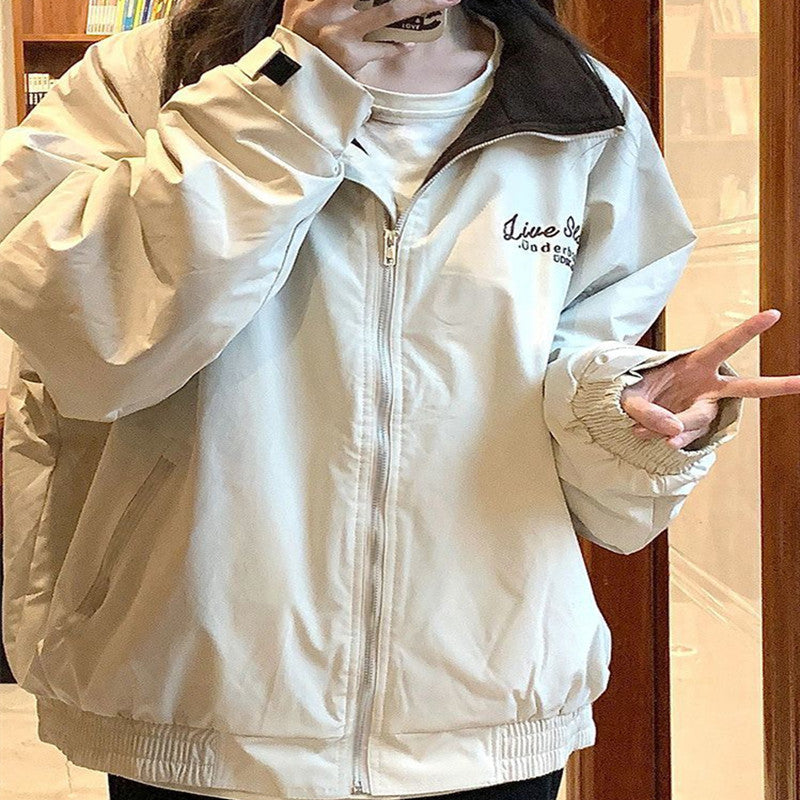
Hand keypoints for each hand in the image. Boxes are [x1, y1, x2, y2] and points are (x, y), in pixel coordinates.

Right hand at [280, 0, 459, 74]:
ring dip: (420, 5)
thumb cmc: (299, 40)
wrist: (287, 82)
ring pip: (389, 11)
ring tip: (445, 1)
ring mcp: (339, 32)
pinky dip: (397, 45)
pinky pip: (383, 48)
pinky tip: (406, 43)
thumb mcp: (299, 5)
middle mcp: (326, 8)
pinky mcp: (350, 57)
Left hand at [619, 309, 799, 449]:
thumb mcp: (630, 396)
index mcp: (694, 364)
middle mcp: (705, 386)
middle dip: (777, 386)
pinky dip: (664, 437)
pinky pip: (684, 436)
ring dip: (672, 425)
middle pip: (746, 387)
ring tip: (642, 427)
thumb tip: (674, 431)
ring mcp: (701, 408)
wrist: (624, 411)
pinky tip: (646, 435)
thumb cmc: (632, 391)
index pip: (724, 345)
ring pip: (698, 420)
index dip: (747, 330)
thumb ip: (647, 411)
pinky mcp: (692, 428)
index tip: (773, 314)